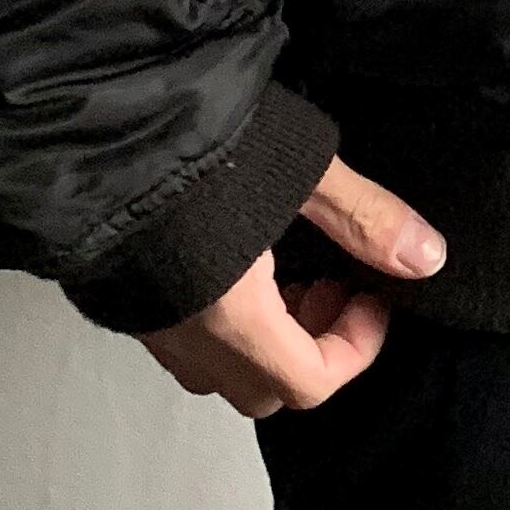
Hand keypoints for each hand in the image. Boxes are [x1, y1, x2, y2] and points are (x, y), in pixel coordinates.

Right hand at [140, 154, 447, 417]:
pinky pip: (178, 338)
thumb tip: (423, 256)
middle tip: (327, 285)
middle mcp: (184, 335)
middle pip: (263, 388)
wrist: (86, 120)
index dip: (356, 349)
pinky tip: (230, 259)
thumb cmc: (188, 142)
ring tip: (281, 274)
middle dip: (310, 350)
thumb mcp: (299, 168)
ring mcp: (144, 320)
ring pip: (215, 370)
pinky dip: (217, 320)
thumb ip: (362, 217)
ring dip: (262, 340)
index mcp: (233, 317)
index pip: (311, 382)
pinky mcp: (117, 295)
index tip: (370, 298)